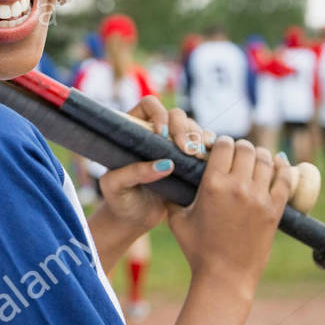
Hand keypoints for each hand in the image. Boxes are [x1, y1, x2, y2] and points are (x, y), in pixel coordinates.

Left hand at [96, 97, 213, 233]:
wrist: (134, 219)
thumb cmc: (119, 200)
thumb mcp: (116, 187)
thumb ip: (134, 173)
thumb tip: (165, 164)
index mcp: (132, 130)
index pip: (149, 105)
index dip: (159, 113)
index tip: (162, 134)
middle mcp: (154, 133)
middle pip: (175, 114)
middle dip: (183, 128)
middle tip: (184, 149)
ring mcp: (173, 146)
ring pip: (192, 128)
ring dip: (197, 137)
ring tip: (196, 155)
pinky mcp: (187, 160)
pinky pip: (203, 145)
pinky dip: (208, 146)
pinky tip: (207, 156)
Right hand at [165, 136, 291, 293]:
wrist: (225, 276)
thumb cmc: (197, 249)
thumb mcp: (177, 219)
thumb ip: (173, 195)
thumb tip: (168, 177)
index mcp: (212, 185)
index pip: (223, 146)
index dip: (221, 143)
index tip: (219, 148)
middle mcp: (238, 187)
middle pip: (245, 148)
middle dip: (240, 147)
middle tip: (236, 153)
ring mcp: (259, 198)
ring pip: (265, 159)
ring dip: (259, 155)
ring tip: (254, 159)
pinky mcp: (275, 210)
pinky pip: (284, 179)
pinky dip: (282, 167)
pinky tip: (278, 163)